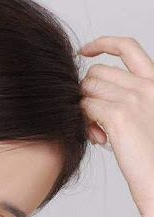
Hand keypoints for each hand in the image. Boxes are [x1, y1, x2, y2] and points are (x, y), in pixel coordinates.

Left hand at [79, 36, 153, 214]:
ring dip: (85, 110)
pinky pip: (85, 108)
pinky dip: (84, 123)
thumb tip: (94, 96)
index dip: (103, 43)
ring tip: (98, 133)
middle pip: (97, 72)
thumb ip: (126, 102)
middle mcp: (146, 86)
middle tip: (95, 120)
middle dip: (88, 92)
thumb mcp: (145, 120)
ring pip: (88, 90)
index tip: (85, 51)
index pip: (128, 47)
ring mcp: (132, 98)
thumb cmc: (152, 158)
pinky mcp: (118, 116)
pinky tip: (98, 139)